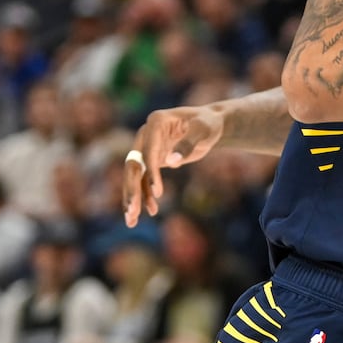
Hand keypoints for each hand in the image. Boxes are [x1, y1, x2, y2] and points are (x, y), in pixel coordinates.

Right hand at [124, 105, 224, 225]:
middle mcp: (145, 134)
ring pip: (135, 175)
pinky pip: (145, 179)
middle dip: (132, 189)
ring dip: (134, 197)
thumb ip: (188, 144)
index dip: (152, 172)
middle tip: (132, 211)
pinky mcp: (153, 159)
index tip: (159, 193)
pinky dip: (146, 195)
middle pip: (133, 164)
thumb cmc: (208, 124)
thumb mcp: (203, 131)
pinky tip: (151, 211)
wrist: (210, 124)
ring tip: (132, 220)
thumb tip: (171, 162)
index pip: (148, 150)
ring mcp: (147, 147)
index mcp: (156, 122)